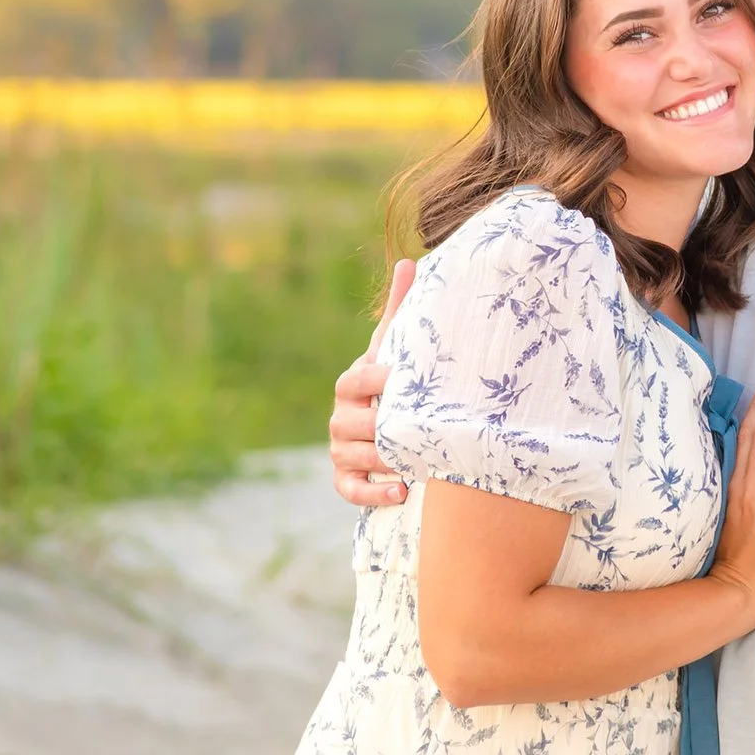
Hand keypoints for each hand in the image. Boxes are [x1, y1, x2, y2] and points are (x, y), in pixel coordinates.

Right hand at [330, 259, 414, 507]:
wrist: (387, 424)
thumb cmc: (396, 380)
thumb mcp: (396, 347)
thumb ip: (402, 309)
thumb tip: (410, 261)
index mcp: (352, 382)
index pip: (358, 380)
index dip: (379, 381)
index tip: (404, 382)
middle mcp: (340, 416)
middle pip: (351, 422)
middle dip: (381, 427)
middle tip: (414, 431)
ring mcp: (339, 448)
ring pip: (353, 456)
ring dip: (383, 461)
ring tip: (414, 465)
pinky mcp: (344, 478)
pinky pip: (350, 489)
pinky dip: (373, 493)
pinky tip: (402, 492)